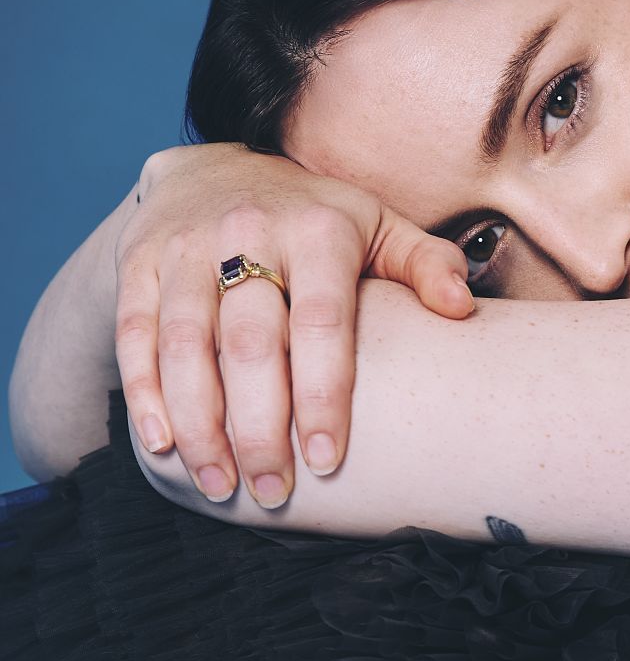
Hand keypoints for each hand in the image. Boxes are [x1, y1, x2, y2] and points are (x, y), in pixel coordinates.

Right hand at [114, 142, 474, 505]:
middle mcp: (248, 233)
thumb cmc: (314, 219)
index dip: (323, 394)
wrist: (214, 170)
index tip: (327, 460)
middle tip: (273, 490)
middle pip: (249, 342)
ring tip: (219, 484)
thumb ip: (425, 265)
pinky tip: (160, 446)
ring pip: (185, 344)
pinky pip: (135, 333)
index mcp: (318, 230)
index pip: (321, 321)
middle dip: (259, 426)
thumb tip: (463, 308)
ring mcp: (187, 247)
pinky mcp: (140, 263)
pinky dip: (144, 393)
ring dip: (198, 423)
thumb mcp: (377, 226)